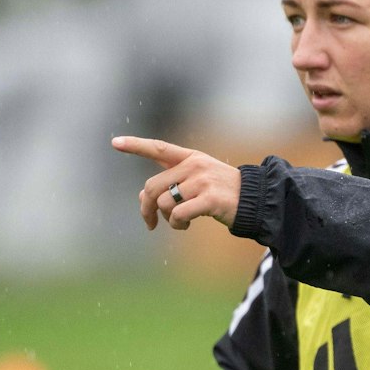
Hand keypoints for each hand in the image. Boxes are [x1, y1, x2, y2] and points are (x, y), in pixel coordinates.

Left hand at [112, 135, 242, 229]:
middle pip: (153, 186)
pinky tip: (186, 226)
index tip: (115, 143)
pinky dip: (177, 225)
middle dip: (146, 207)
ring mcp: (202, 182)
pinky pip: (179, 214)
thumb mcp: (198, 182)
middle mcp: (195, 166)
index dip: (136, 145)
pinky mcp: (210, 199)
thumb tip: (142, 196)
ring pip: (165, 203)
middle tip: (149, 222)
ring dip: (167, 219)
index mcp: (191, 158)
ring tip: (179, 223)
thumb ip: (171, 185)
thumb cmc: (222, 193)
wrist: (255, 200)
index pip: (159, 148)